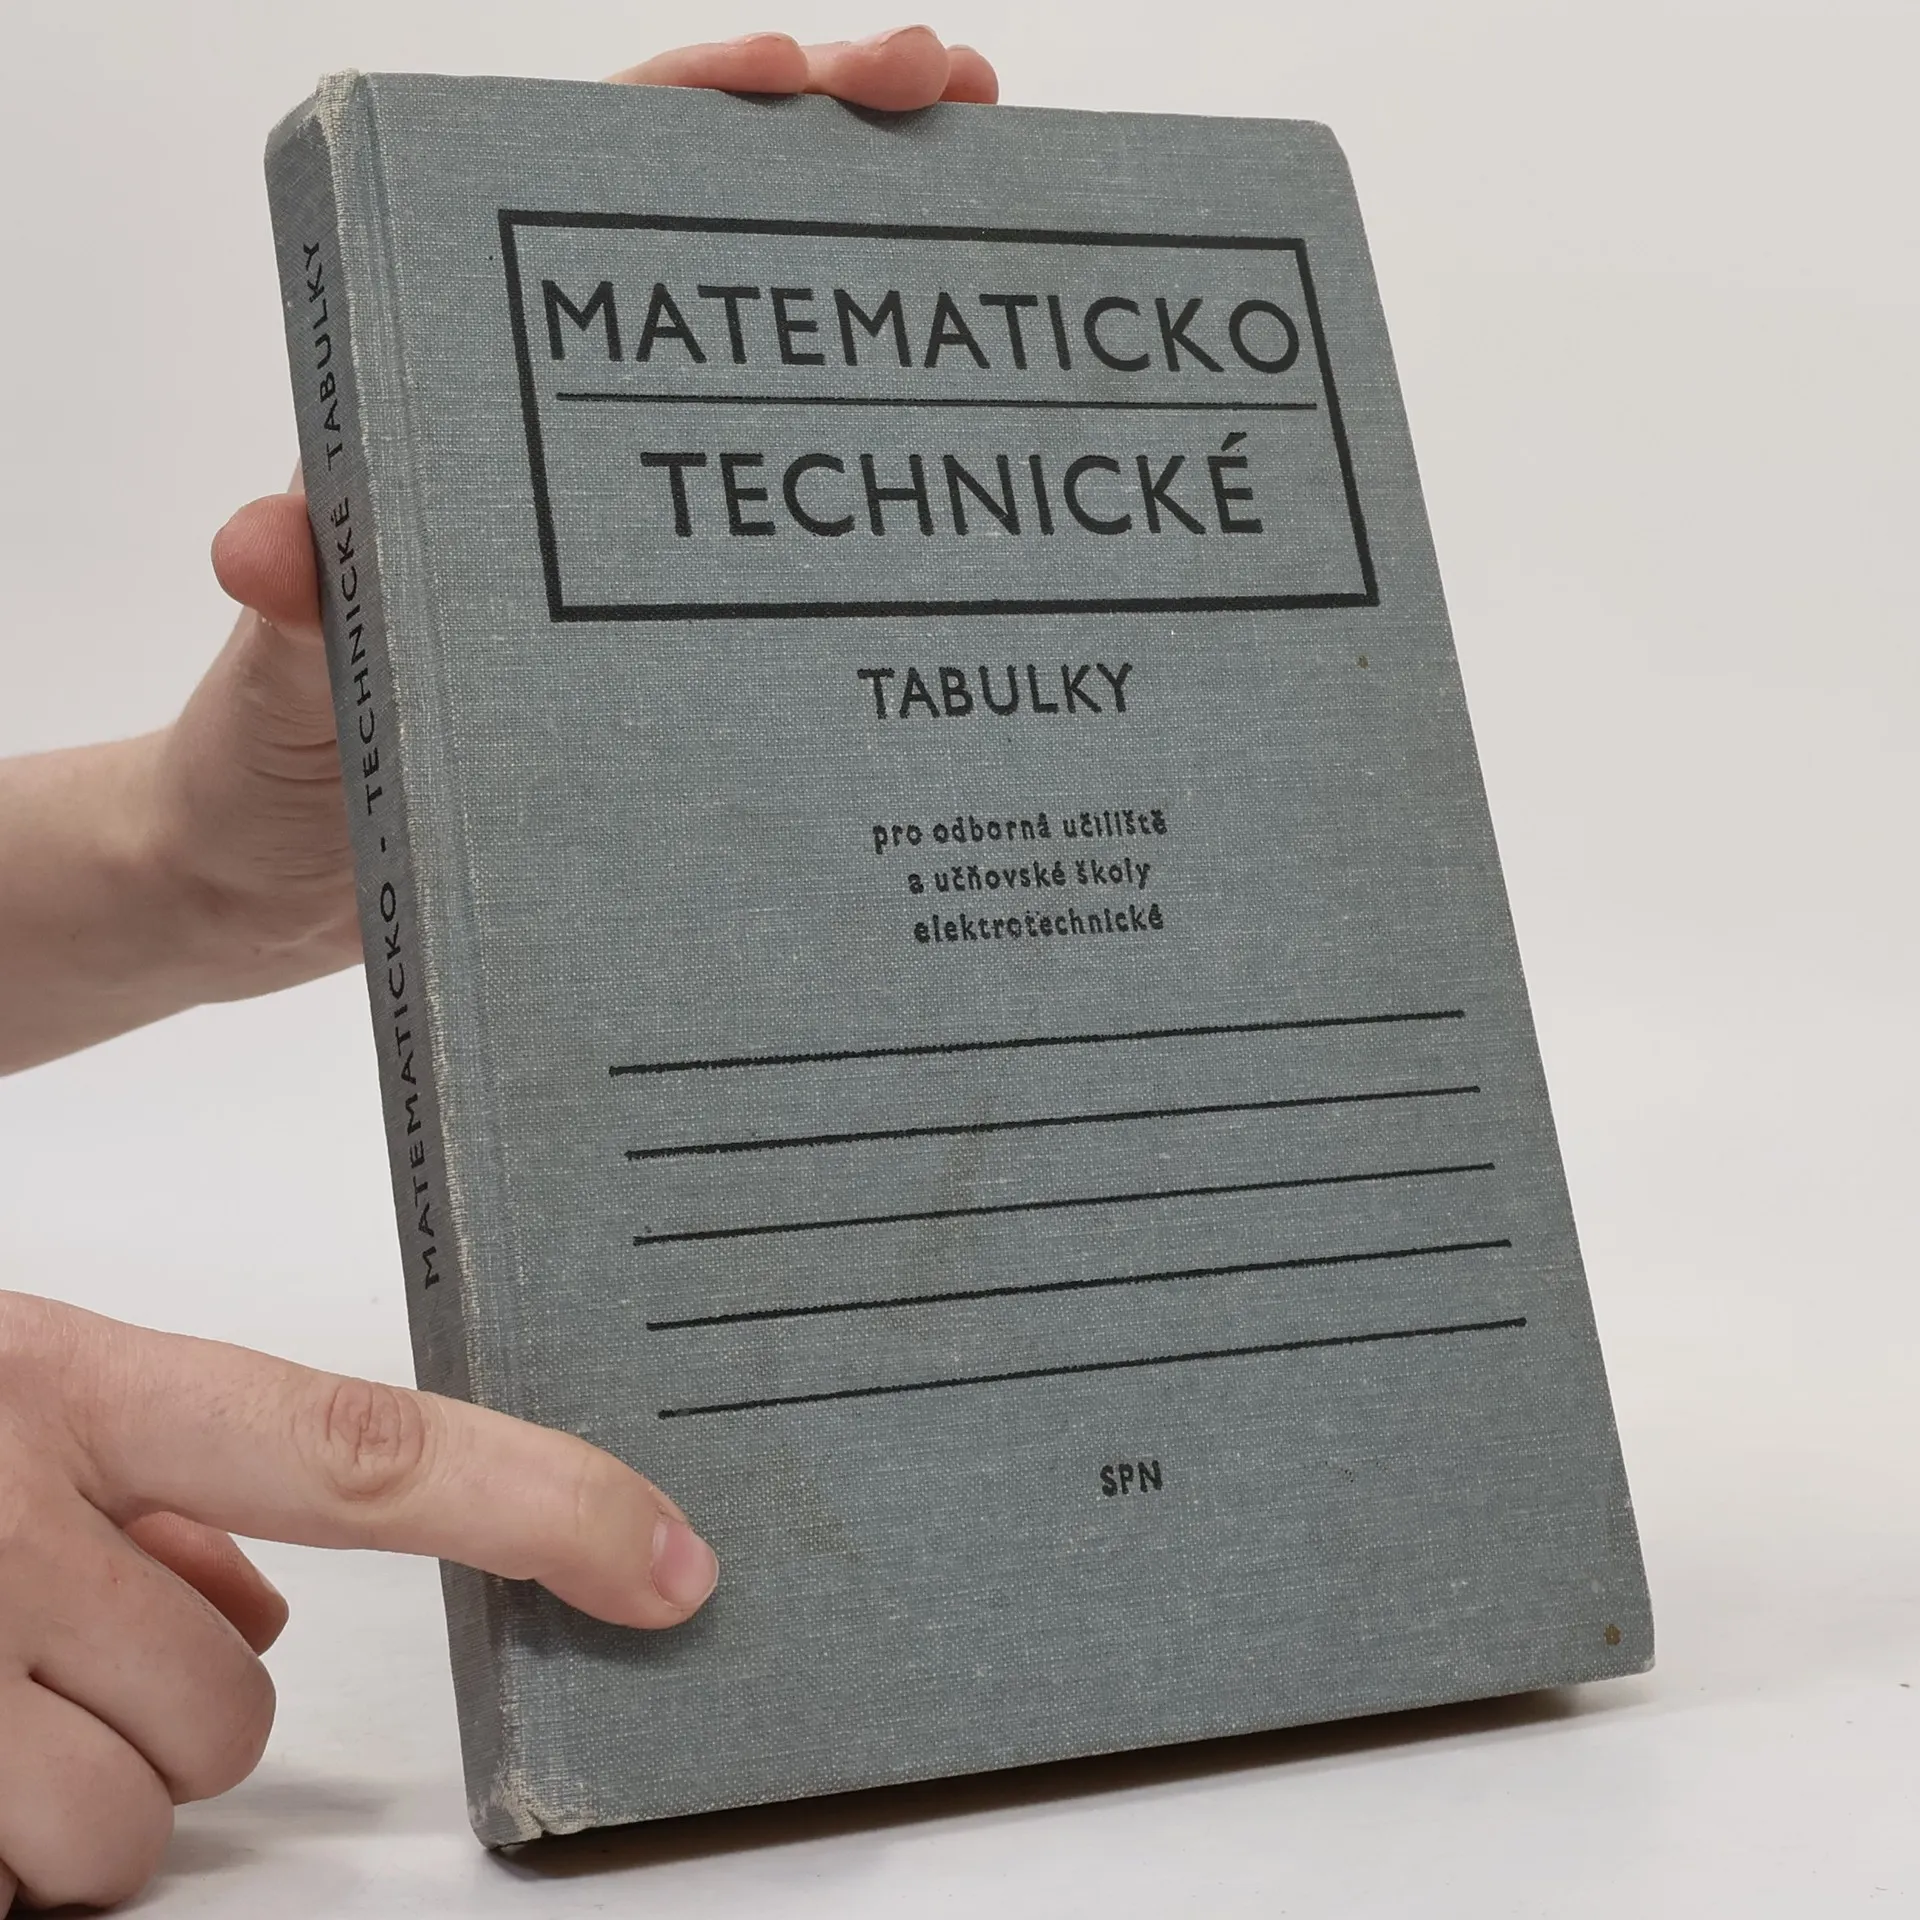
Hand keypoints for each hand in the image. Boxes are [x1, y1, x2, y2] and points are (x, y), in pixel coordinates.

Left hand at [0, 29, 998, 1072]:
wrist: (291, 871)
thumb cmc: (272, 754)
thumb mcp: (295, 676)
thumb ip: (306, 603)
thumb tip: (270, 543)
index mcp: (458, 392)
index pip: (580, 195)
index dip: (697, 109)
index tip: (802, 75)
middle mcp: (560, 437)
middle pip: (713, 245)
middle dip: (837, 147)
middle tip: (958, 97)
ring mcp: (635, 527)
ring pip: (777, 372)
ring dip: (888, 284)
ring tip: (1003, 228)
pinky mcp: (678, 623)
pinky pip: (794, 522)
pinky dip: (883, 474)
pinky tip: (977, 469)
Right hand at [0, 1290, 715, 1910]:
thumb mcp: (21, 1396)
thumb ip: (172, 1478)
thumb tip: (268, 1607)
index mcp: (80, 1392)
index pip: (369, 1455)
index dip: (541, 1507)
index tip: (666, 1559)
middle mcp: (16, 1524)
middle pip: (240, 1702)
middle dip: (183, 1705)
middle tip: (68, 1643)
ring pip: (133, 1823)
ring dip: (78, 1792)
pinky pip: (23, 1891)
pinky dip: (0, 1855)